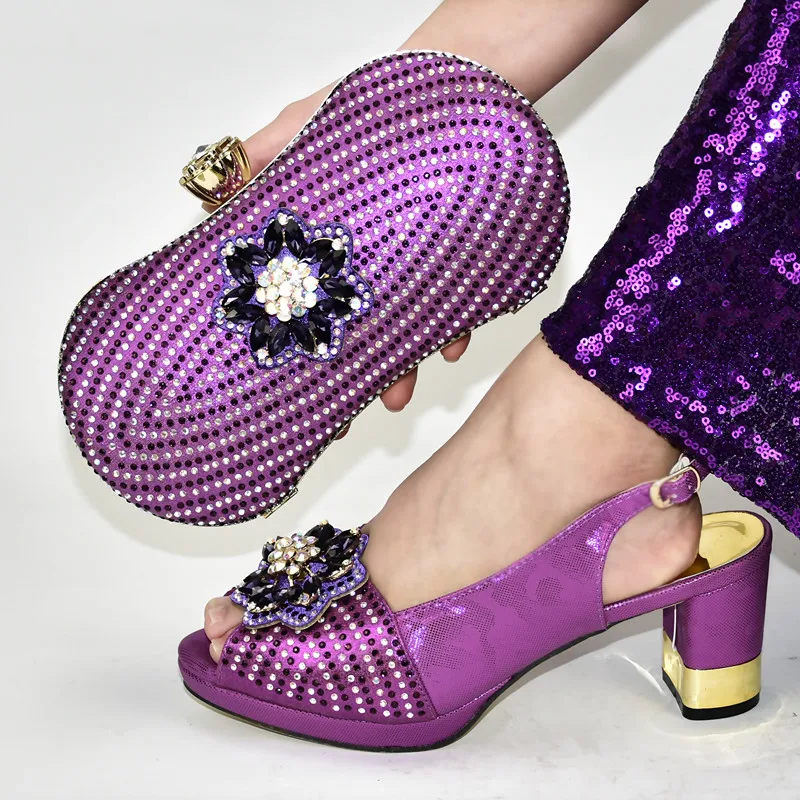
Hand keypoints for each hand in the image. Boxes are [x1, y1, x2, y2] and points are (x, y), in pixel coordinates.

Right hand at [202, 0, 646, 411]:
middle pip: (344, 331)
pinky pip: (451, 308)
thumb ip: (257, 165)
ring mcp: (403, 270)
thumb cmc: (367, 110)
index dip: (287, 348)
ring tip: (395, 395)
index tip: (281, 389)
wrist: (447, 93)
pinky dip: (450, 330)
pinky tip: (450, 345)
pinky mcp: (447, 266)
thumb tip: (209, 199)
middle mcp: (357, 265)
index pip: (293, 304)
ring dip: (396, 368)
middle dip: (341, 377)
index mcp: (315, 246)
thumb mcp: (297, 131)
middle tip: (338, 419)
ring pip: (397, 332)